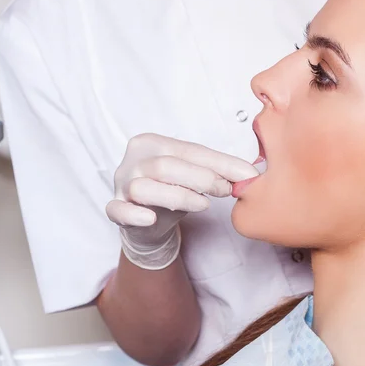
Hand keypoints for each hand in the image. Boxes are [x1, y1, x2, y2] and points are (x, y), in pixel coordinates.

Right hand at [106, 133, 257, 269]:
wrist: (149, 222)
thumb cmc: (172, 191)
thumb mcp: (194, 176)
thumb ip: (216, 170)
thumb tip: (250, 173)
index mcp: (152, 143)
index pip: (189, 150)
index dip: (220, 163)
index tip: (247, 174)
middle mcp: (134, 160)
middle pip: (166, 165)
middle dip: (202, 178)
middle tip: (226, 190)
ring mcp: (121, 184)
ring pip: (145, 187)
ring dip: (178, 196)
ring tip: (203, 204)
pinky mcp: (115, 208)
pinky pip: (117, 210)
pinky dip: (133, 214)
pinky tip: (150, 218)